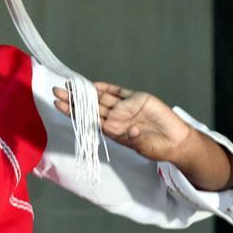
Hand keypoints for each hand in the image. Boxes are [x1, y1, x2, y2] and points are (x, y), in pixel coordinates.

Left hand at [52, 82, 193, 162]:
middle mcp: (116, 118)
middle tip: (56, 91)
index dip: (74, 112)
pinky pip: (118, 92)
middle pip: (90, 106)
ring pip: (101, 97)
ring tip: (69, 85)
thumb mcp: (143, 147)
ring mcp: (125, 107)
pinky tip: (93, 85)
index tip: (58, 105)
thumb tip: (130, 131)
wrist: (176, 141)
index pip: (89, 120)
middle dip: (73, 99)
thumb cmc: (157, 148)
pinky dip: (106, 88)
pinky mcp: (137, 98)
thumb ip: (135, 139)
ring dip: (86, 91)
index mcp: (113, 131)